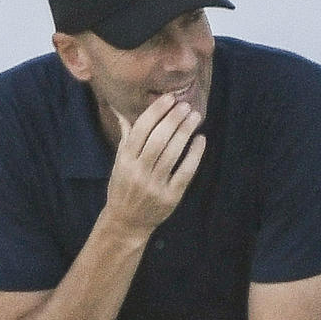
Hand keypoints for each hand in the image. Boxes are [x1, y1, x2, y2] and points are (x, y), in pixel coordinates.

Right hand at [104, 94, 205, 237]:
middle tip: (186, 105)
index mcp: (125, 160)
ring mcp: (155, 185)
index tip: (169, 98)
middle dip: (173, 119)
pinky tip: (200, 140)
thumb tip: (121, 110)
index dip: (156, 111)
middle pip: (158, 139)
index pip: (141, 129)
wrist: (127, 222)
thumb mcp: (120, 163)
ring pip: (172, 153)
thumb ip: (126, 137)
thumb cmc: (123, 187)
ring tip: (194, 117)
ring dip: (185, 132)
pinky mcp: (170, 196)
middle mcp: (138, 171)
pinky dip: (194, 154)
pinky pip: (185, 172)